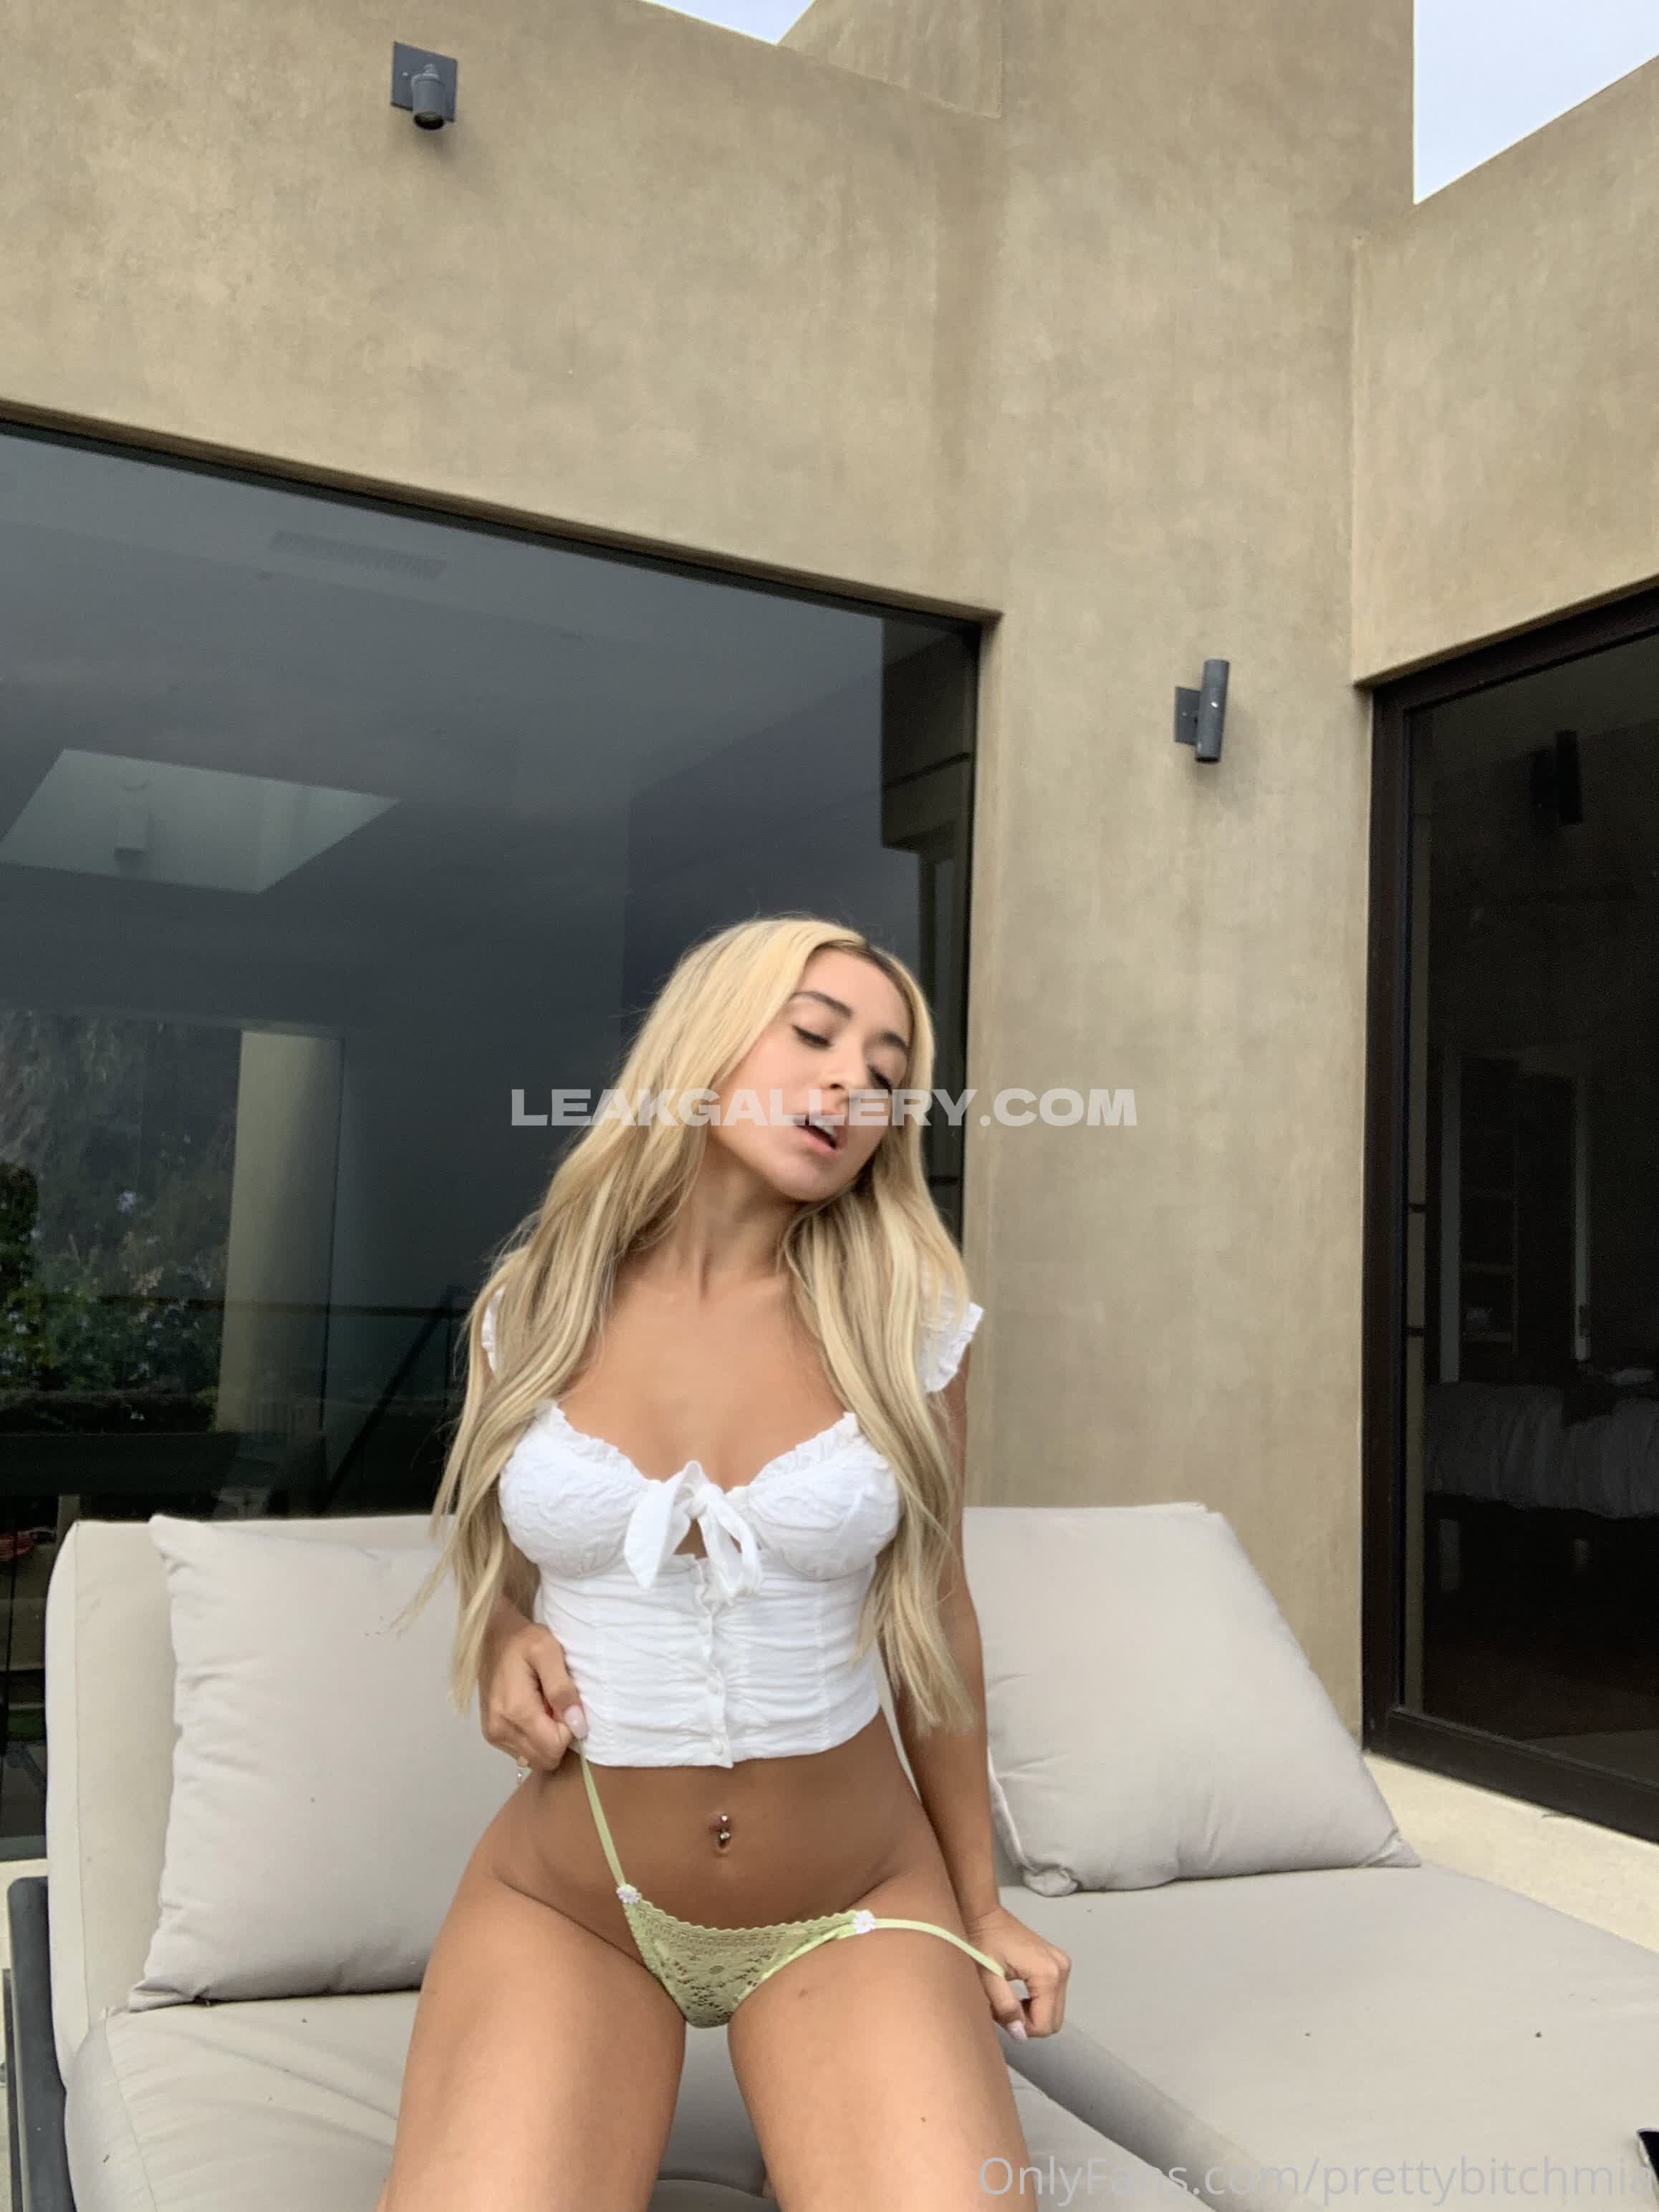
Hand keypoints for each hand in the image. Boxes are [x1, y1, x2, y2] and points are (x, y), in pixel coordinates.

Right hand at [479, 1608, 588, 1772]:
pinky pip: (523, 1752)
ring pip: (534, 1758)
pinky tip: (532, 1712)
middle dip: (557, 1737)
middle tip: (555, 1705)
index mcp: (516, 1711)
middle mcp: (501, 1729)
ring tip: (543, 1705)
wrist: (493, 1635)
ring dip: (546, 1738)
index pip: (554, 1748)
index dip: (568, 1729)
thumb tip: (578, 1726)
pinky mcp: (492, 1734)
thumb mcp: (549, 1651)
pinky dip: (534, 1737)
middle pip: (544, 1759)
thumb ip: (563, 1689)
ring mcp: (493, 1734)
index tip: (565, 1704)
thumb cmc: (524, 1640)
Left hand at [962, 1904, 1070, 2039]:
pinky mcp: (1057, 1964)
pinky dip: (1035, 2004)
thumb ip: (1005, 2007)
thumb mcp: (988, 1978)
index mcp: (1048, 1973)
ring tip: (1007, 1998)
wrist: (984, 1915)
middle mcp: (1061, 1969)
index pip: (1044, 2025)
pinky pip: (1052, 1998)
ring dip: (1031, 2014)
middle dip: (1027, 2022)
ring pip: (1053, 2011)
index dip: (1021, 2027)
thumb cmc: (982, 1941)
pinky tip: (1018, 1994)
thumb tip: (1020, 2033)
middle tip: (1003, 2008)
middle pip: (1053, 2020)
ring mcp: (1062, 1965)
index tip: (999, 2012)